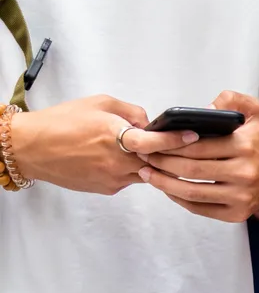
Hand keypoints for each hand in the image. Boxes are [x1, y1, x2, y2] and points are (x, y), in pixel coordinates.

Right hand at [9, 95, 195, 194]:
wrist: (31, 148)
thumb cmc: (62, 121)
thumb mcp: (99, 103)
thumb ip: (131, 112)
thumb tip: (151, 123)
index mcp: (114, 136)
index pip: (153, 143)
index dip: (175, 141)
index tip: (193, 136)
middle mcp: (116, 161)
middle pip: (157, 162)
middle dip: (170, 154)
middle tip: (181, 144)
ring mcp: (113, 178)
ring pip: (147, 172)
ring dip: (152, 162)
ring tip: (146, 149)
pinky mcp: (108, 188)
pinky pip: (130, 179)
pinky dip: (134, 169)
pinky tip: (121, 158)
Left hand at [139, 91, 258, 221]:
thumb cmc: (258, 144)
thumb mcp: (254, 113)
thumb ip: (232, 99)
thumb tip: (205, 108)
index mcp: (245, 146)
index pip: (198, 146)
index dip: (171, 145)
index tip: (153, 142)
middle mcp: (245, 172)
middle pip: (191, 169)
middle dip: (162, 162)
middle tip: (145, 156)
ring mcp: (241, 196)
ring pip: (192, 191)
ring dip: (164, 183)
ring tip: (148, 173)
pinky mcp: (236, 214)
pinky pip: (199, 208)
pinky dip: (178, 199)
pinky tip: (167, 188)